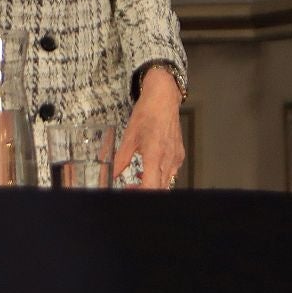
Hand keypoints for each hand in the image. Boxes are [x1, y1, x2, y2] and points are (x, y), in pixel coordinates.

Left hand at [115, 67, 185, 188]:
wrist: (163, 98)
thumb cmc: (147, 113)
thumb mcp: (129, 137)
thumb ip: (120, 159)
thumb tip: (112, 174)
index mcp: (155, 155)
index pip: (151, 187)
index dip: (139, 194)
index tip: (128, 192)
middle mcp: (168, 159)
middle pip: (159, 189)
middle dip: (144, 191)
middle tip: (129, 188)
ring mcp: (176, 158)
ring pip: (166, 182)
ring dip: (151, 185)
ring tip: (138, 178)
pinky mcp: (179, 155)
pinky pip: (171, 173)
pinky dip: (159, 176)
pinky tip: (149, 169)